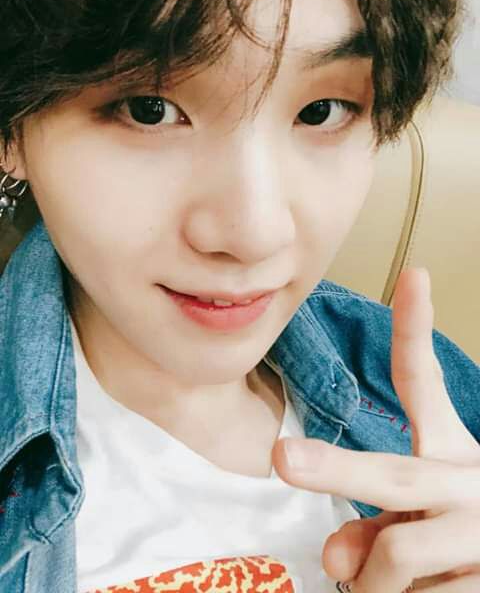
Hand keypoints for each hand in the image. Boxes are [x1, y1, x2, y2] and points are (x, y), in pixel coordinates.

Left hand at [272, 267, 479, 591]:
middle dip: (334, 467)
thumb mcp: (420, 519)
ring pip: (394, 551)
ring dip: (376, 582)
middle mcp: (468, 480)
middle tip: (283, 457)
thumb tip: (333, 556)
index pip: (424, 384)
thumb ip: (373, 525)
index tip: (412, 274)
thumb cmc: (460, 535)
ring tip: (389, 585)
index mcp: (449, 451)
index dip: (416, 329)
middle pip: (392, 472)